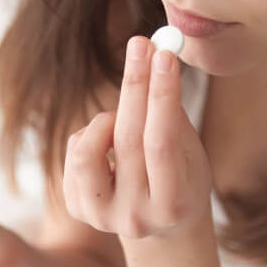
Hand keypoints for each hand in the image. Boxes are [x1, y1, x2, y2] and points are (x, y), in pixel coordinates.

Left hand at [63, 36, 212, 239]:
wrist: (159, 221)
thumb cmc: (181, 179)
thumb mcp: (191, 155)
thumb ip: (173, 117)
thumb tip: (153, 61)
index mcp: (173, 206)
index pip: (162, 143)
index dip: (162, 96)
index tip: (164, 54)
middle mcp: (135, 218)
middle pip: (127, 141)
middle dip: (135, 85)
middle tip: (141, 45)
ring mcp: (102, 217)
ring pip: (87, 150)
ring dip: (107, 118)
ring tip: (122, 117)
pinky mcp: (78, 208)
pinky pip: (75, 154)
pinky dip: (91, 134)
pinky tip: (108, 140)